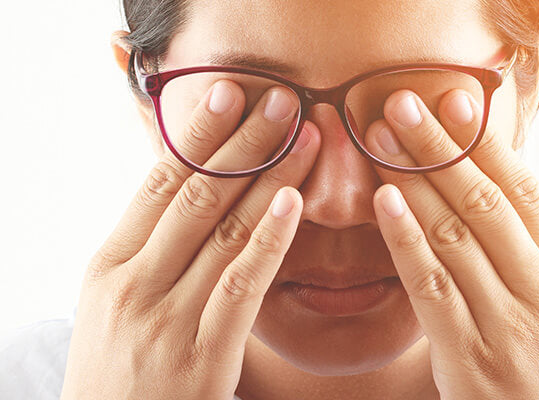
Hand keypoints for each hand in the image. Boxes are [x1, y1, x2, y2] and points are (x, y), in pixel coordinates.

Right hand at [61, 81, 318, 398]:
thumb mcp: (116, 300)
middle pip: (197, 194)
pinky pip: (241, 285)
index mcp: (110, 263)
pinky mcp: (204, 354)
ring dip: (270, 176)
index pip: (159, 181)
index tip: (231, 91)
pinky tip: (294, 203)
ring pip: (225, 230)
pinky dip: (268, 239)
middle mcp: (134, 282)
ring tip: (306, 135)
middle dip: (243, 141)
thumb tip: (190, 187)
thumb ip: (151, 247)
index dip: (199, 132)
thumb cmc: (120, 368)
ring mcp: (167, 318)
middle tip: (283, 100)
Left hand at [368, 89, 538, 398]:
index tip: (454, 102)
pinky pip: (432, 287)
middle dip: (440, 147)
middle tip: (402, 104)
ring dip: (414, 180)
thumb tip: (487, 187)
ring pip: (455, 236)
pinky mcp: (468, 356)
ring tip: (383, 138)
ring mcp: (507, 324)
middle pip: (485, 203)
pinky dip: (407, 240)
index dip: (485, 144)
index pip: (526, 192)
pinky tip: (386, 203)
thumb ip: (532, 253)